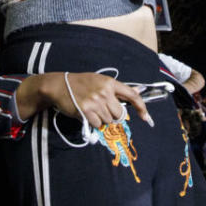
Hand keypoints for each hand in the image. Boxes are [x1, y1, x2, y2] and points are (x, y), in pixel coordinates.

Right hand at [16, 72, 151, 127]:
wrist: (59, 85)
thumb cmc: (81, 83)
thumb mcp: (100, 81)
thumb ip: (117, 89)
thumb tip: (136, 93)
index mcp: (110, 82)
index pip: (131, 95)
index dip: (142, 107)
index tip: (146, 117)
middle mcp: (104, 92)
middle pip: (119, 113)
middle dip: (113, 115)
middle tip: (102, 109)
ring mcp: (96, 101)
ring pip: (109, 120)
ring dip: (102, 119)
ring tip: (92, 109)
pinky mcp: (87, 111)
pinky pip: (98, 124)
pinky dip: (94, 122)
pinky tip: (87, 114)